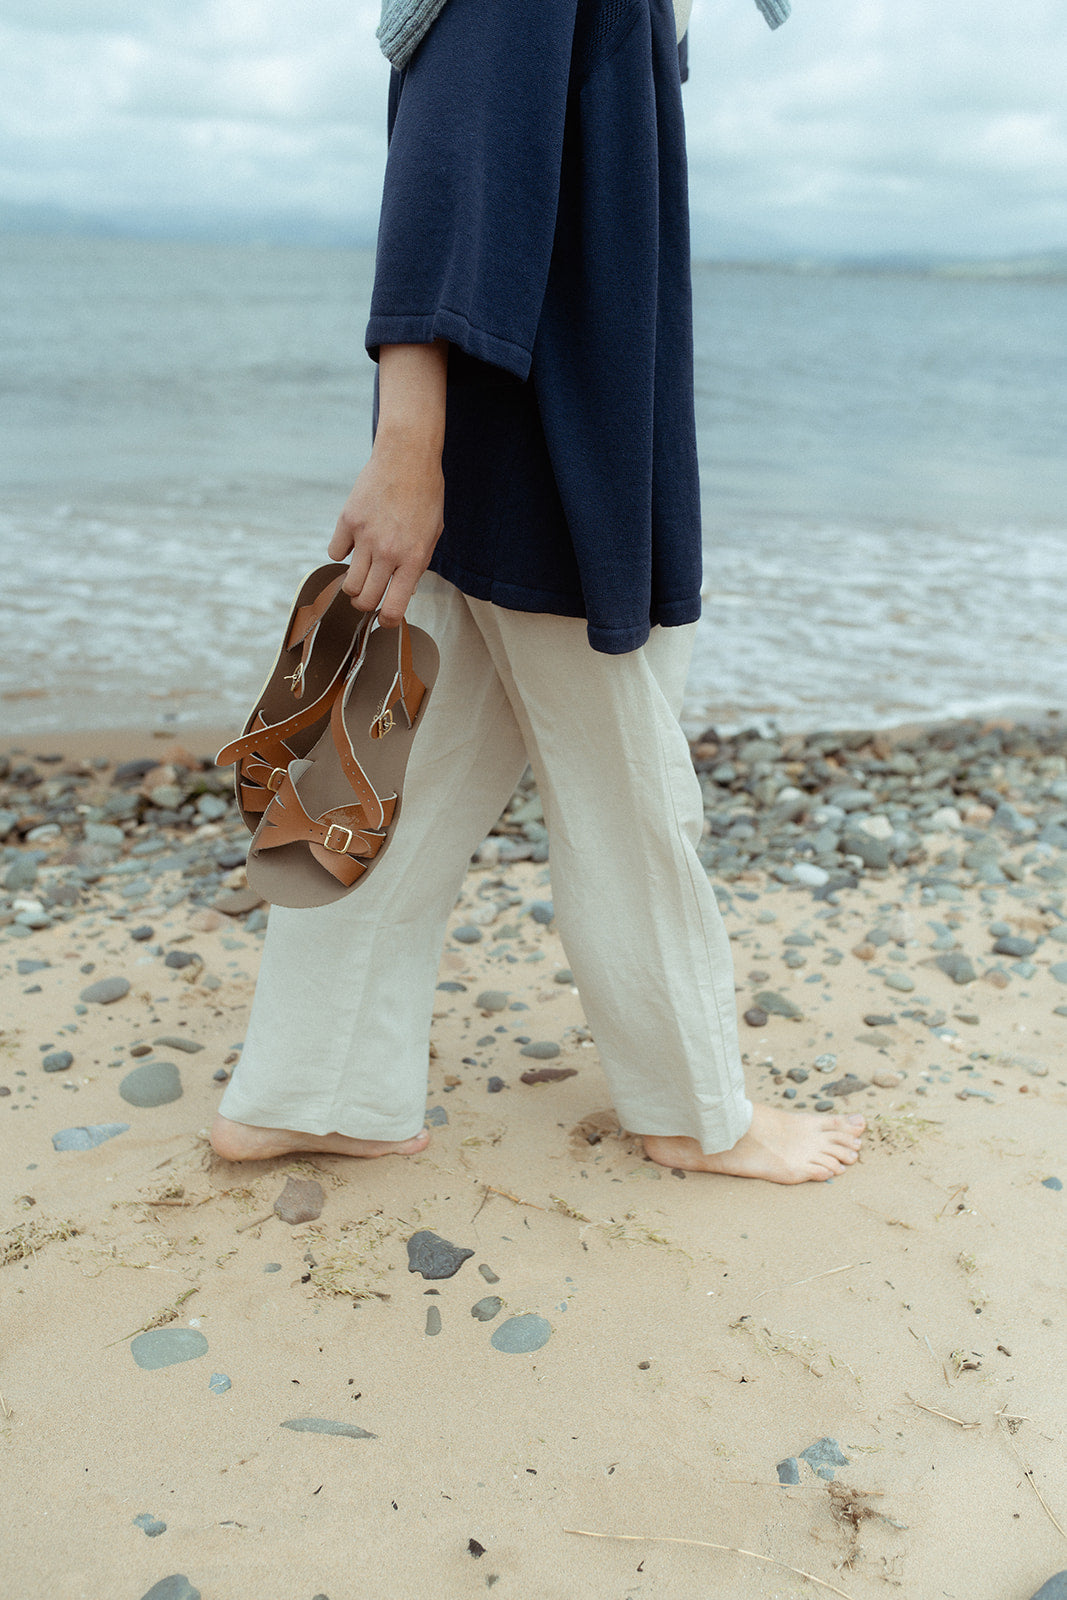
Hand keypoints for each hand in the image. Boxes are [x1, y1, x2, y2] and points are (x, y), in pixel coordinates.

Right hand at [328, 340, 447, 626]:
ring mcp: (365, 537)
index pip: (392, 609)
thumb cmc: (426, 495)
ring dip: (353, 584)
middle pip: (364, 600)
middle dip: (367, 604)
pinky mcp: (348, 520)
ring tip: (362, 573)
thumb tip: (400, 589)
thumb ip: (417, 564)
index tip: (385, 618)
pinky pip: (335, 552)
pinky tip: (353, 543)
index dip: (386, 621)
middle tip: (371, 594)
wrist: (408, 456)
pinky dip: (342, 553)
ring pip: (348, 583)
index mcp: (413, 559)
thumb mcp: (433, 533)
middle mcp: (388, 553)